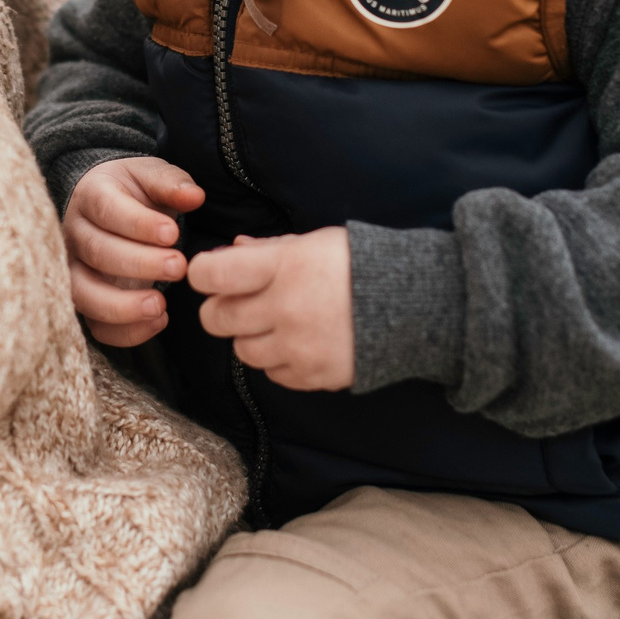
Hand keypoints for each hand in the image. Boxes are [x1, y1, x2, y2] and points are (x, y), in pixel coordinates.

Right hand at [64, 157, 199, 347]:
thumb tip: (194, 197)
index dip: (138, 224)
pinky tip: (159, 321)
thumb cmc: (134, 192)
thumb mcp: (152, 176)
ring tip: (161, 306)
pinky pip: (95, 325)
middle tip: (179, 266)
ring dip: (122, 306)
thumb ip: (171, 183)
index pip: (107, 209)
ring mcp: (74, 271)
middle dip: (140, 263)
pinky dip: (124, 332)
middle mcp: (74, 234)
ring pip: (84, 294)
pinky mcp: (85, 301)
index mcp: (91, 195)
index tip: (172, 233)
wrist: (108, 206)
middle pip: (97, 252)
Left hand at [186, 229, 353, 390]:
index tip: (211, 274)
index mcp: (284, 266)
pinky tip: (299, 342)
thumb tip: (229, 249)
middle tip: (241, 302)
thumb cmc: (361, 265)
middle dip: (221, 309)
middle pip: (216, 319)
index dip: (202, 274)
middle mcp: (286, 308)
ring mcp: (299, 347)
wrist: (417, 305)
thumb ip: (268, 249)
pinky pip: (274, 374)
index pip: (211, 275)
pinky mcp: (314, 375)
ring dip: (251, 337)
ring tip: (277, 323)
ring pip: (242, 351)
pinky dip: (279, 361)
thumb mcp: (314, 243)